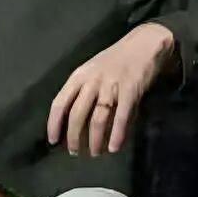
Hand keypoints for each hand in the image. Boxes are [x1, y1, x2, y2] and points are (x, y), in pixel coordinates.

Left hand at [46, 23, 176, 156]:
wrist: (144, 43)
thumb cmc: (116, 60)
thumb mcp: (93, 71)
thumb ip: (83, 92)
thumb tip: (75, 122)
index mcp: (79, 76)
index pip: (60, 102)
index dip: (54, 123)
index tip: (53, 141)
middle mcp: (92, 81)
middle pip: (77, 114)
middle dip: (74, 137)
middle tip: (75, 152)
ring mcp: (111, 85)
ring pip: (97, 118)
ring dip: (95, 140)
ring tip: (95, 153)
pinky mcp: (130, 90)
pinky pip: (121, 116)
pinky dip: (117, 134)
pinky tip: (114, 147)